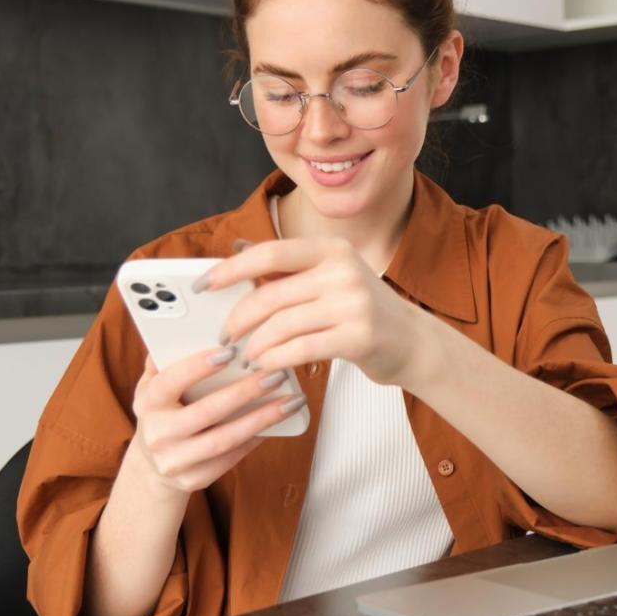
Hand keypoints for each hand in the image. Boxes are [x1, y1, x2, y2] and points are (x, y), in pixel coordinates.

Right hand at [128, 346, 305, 494]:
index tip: (231, 351)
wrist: (153, 465)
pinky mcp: (194, 479)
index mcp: (148, 403)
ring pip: (225, 439)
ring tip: (289, 401)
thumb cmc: (163, 412)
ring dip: (261, 418)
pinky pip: (231, 458)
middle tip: (276, 374)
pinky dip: (256, 438)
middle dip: (245, 392)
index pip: (170, 381)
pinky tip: (276, 422)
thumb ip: (167, 358)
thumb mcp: (153, 385)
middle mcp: (158, 434)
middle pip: (207, 412)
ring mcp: (174, 461)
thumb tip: (191, 324)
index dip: (199, 366)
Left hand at [196, 238, 433, 388]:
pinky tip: (266, 368)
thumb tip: (236, 247)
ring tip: (245, 358)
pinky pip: (300, 350)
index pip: (270, 253)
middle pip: (271, 294)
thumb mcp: (328, 277)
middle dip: (239, 320)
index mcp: (331, 250)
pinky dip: (275, 361)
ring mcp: (353, 303)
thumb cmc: (363, 311)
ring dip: (255, 346)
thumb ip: (285, 266)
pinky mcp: (359, 336)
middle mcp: (343, 270)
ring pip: (281, 325)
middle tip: (224, 337)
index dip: (231, 269)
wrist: (412, 341)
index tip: (204, 286)